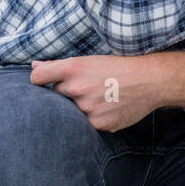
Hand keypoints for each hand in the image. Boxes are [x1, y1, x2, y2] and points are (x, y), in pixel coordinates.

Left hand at [30, 55, 166, 132]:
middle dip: (66, 94)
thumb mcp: (90, 61)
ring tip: (101, 99)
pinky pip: (86, 124)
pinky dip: (95, 118)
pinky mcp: (98, 124)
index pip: (37, 78)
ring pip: (71, 112)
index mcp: (73, 69)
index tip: (46, 82)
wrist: (151, 81)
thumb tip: (34, 66)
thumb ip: (58, 66)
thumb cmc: (119, 68)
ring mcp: (87, 108)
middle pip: (55, 96)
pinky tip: (109, 109)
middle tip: (88, 89)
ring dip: (81, 107)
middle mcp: (77, 88)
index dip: (40, 80)